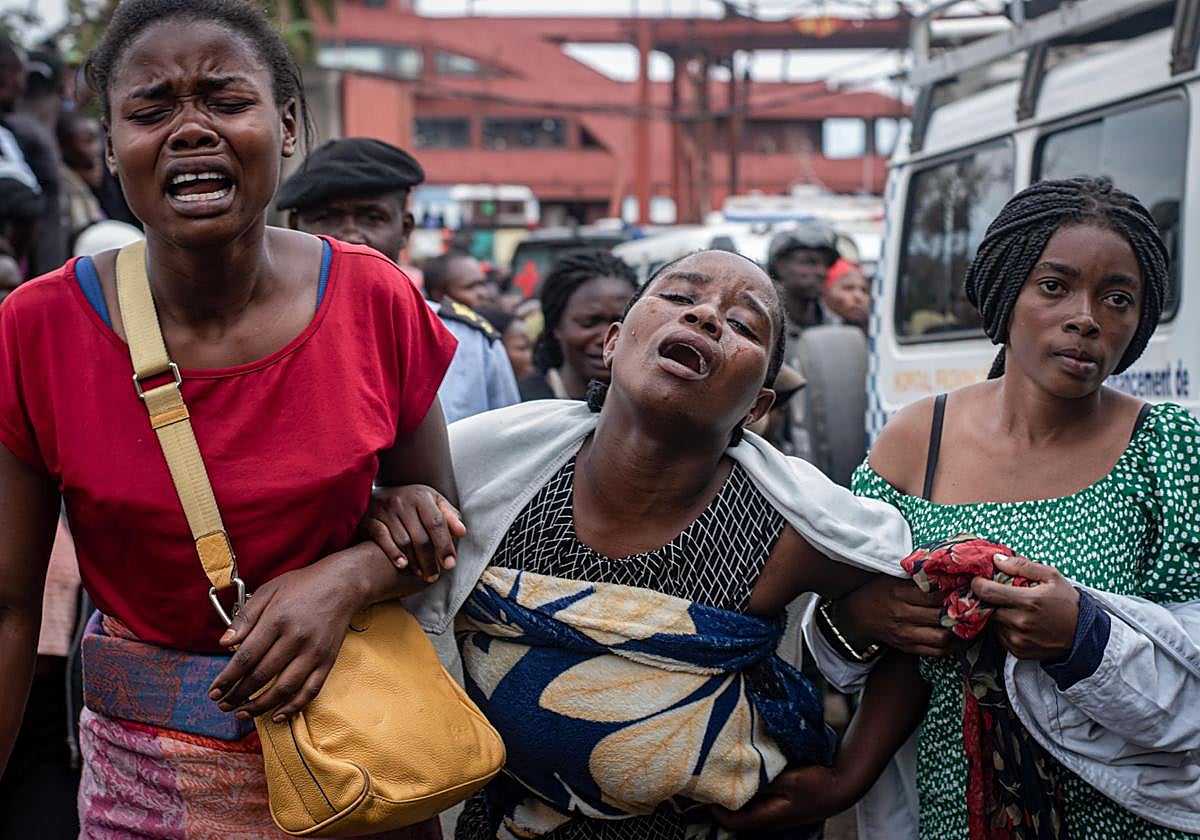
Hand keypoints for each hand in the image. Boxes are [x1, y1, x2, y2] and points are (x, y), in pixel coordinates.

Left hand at [208, 556, 360, 722]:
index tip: (214, 691)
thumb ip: (245, 617)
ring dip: (261, 706)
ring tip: (243, 714)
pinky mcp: (328, 661)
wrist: (343, 583)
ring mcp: (314, 652)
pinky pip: (310, 690)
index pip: (246, 657)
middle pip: (262, 676)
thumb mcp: (268, 590)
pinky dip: (293, 707)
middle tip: (223, 705)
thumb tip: (224, 643)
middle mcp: (296, 638)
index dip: (227, 678)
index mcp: (277, 619)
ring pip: (284, 688)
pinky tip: (277, 716)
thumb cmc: (303, 585)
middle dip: (238, 695)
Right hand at [363, 484, 465, 581]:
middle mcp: (403, 500)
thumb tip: (462, 532)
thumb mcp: (432, 504)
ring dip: (415, 561)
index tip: (450, 565)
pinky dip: (394, 553)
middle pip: (421, 536)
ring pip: (404, 541)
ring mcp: (384, 509)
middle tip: (435, 576)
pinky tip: (403, 565)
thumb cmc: (411, 505)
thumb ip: (449, 517)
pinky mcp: (369, 519)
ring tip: (422, 574)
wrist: (376, 497)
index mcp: (422, 496)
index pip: (437, 523)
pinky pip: (382, 538)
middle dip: (430, 559)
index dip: (445, 545)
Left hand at [710, 764, 851, 831]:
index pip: (731, 820)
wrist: (843, 786)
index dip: (713, 808)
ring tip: (725, 770)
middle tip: (709, 776)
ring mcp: (776, 811)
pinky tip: (748, 770)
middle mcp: (769, 818)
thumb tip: (734, 779)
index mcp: (767, 817)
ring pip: (748, 804)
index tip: (702, 789)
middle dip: (722, 797)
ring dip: (736, 790)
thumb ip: (760, 781)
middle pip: (737, 812)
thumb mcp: (787, 780)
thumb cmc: (817, 783)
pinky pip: (759, 797)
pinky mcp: (782, 802)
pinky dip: (750, 786)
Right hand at [838, 575, 958, 656]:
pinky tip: (960, 636)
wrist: (858, 615)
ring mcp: (905, 634)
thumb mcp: (893, 577)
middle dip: (961, 612)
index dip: (954, 591)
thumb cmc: (880, 590)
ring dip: (960, 631)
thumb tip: (947, 569)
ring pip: (941, 638)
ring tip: (970, 622)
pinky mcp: (908, 647)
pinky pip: (936, 651)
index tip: (968, 587)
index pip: (933, 594)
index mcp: (899, 593)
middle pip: (940, 617)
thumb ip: (917, 575)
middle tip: (976, 605)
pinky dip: (952, 646)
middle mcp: (902, 615)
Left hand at [971, 554, 1079, 660]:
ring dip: (995, 614)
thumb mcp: (1051, 576)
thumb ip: (1022, 565)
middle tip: (996, 593)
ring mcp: (1018, 639)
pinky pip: (998, 636)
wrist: (1084, 635)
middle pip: (986, 607)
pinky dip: (1002, 628)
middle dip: (987, 599)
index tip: (979, 580)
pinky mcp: (1017, 651)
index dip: (978, 584)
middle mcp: (1020, 622)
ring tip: (1010, 608)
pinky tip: (1016, 621)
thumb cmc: (1067, 603)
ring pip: (991, 623)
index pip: (987, 592)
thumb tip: (997, 560)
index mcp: (1028, 601)